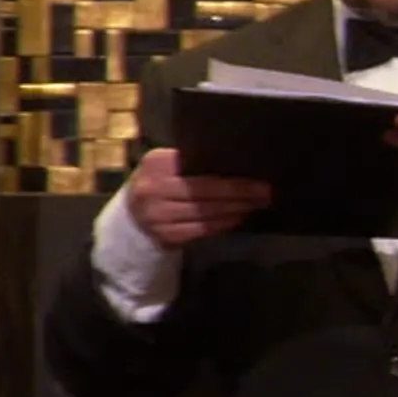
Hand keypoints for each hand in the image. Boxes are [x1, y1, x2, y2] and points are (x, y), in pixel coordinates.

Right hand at [122, 147, 268, 245]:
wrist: (131, 216)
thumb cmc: (158, 185)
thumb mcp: (165, 167)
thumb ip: (190, 163)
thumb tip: (236, 162)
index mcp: (156, 163)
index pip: (196, 165)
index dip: (227, 173)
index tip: (256, 173)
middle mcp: (153, 188)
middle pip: (205, 190)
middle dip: (240, 192)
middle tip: (266, 192)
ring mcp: (158, 215)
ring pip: (207, 211)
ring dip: (237, 208)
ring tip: (257, 204)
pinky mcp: (165, 235)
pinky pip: (202, 229)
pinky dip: (224, 223)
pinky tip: (239, 217)